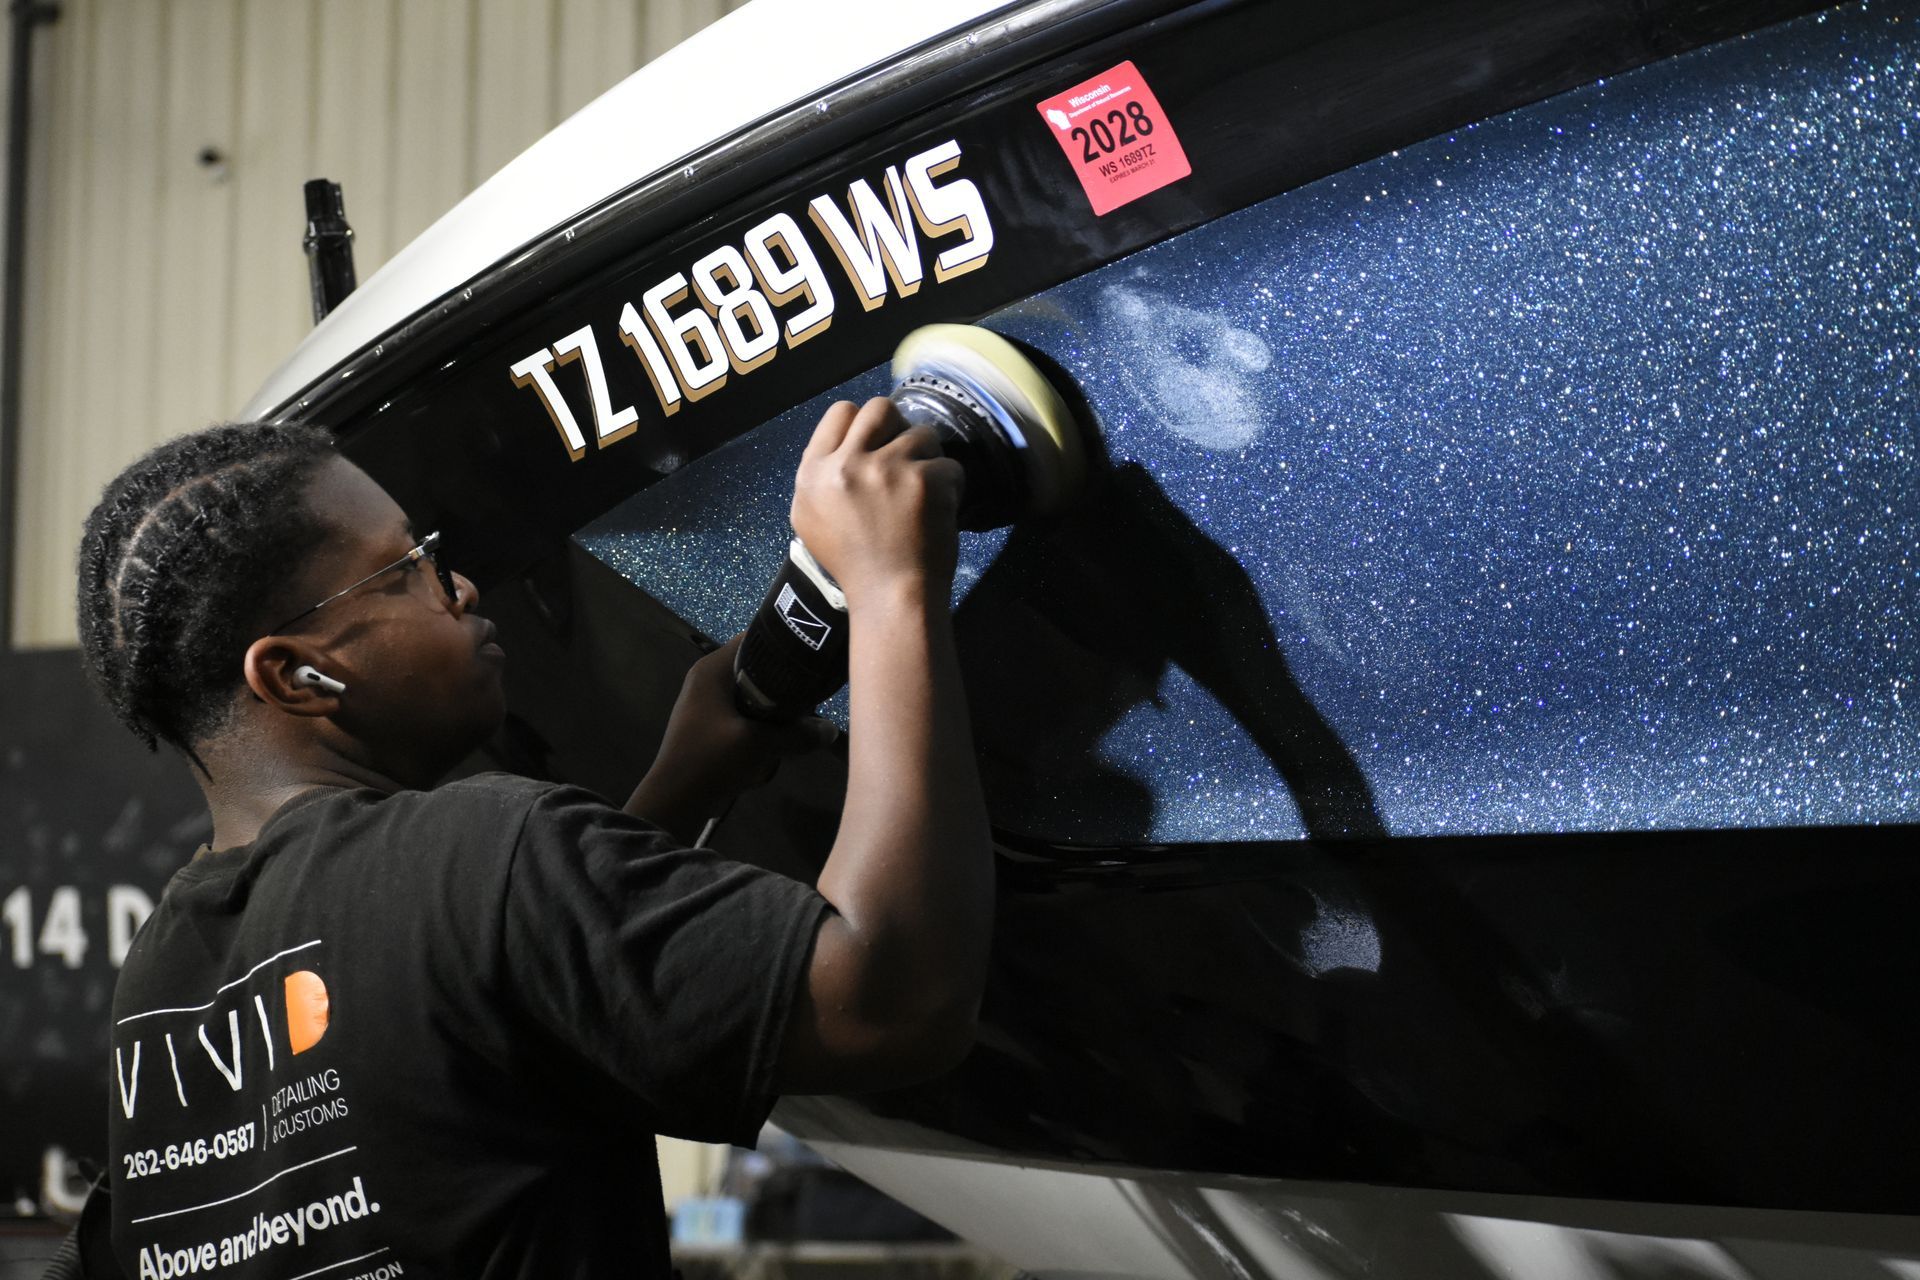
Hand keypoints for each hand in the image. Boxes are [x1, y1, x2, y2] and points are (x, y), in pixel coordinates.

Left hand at [624, 634, 835, 841]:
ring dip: (773, 712)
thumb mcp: (758, 745)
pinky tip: (775, 744)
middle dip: (783, 686)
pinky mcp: (712, 724)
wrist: (675, 801)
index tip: (812, 660)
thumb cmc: (710, 761)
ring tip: (795, 724)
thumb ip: (797, 735)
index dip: (784, 645)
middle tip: (810, 698)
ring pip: (754, 695)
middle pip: (757, 668)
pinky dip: (761, 726)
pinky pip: (745, 715)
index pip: (754, 638)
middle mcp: (709, 679)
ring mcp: (708, 703)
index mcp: (713, 670)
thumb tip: (831, 730)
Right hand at [790, 398, 964, 608]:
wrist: (890, 598)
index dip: (862, 424)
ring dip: (928, 458)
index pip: (839, 413)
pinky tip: (940, 509)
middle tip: (905, 458)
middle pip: (879, 408)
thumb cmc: (854, 566)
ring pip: (921, 432)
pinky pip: (949, 464)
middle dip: (897, 428)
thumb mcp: (812, 520)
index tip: (875, 444)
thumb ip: (821, 478)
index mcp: (813, 474)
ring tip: (925, 490)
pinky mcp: (925, 479)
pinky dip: (951, 486)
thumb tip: (842, 446)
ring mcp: (887, 469)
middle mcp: (846, 465)